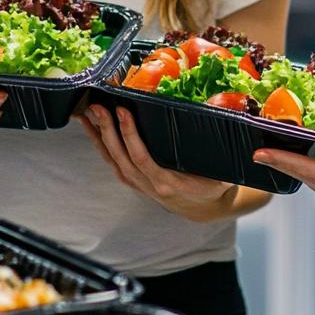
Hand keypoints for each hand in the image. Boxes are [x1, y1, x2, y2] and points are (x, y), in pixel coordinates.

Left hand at [81, 104, 237, 221]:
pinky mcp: (132, 180)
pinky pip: (111, 161)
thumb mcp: (221, 175)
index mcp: (169, 183)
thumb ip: (221, 156)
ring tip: (87, 113)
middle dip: (108, 130)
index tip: (123, 112)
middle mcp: (149, 185)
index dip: (130, 135)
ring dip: (98, 136)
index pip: (143, 158)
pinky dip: (99, 143)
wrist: (203, 209)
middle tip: (98, 106)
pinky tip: (91, 128)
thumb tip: (227, 125)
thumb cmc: (212, 186)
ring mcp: (138, 184)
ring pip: (112, 159)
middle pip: (121, 157)